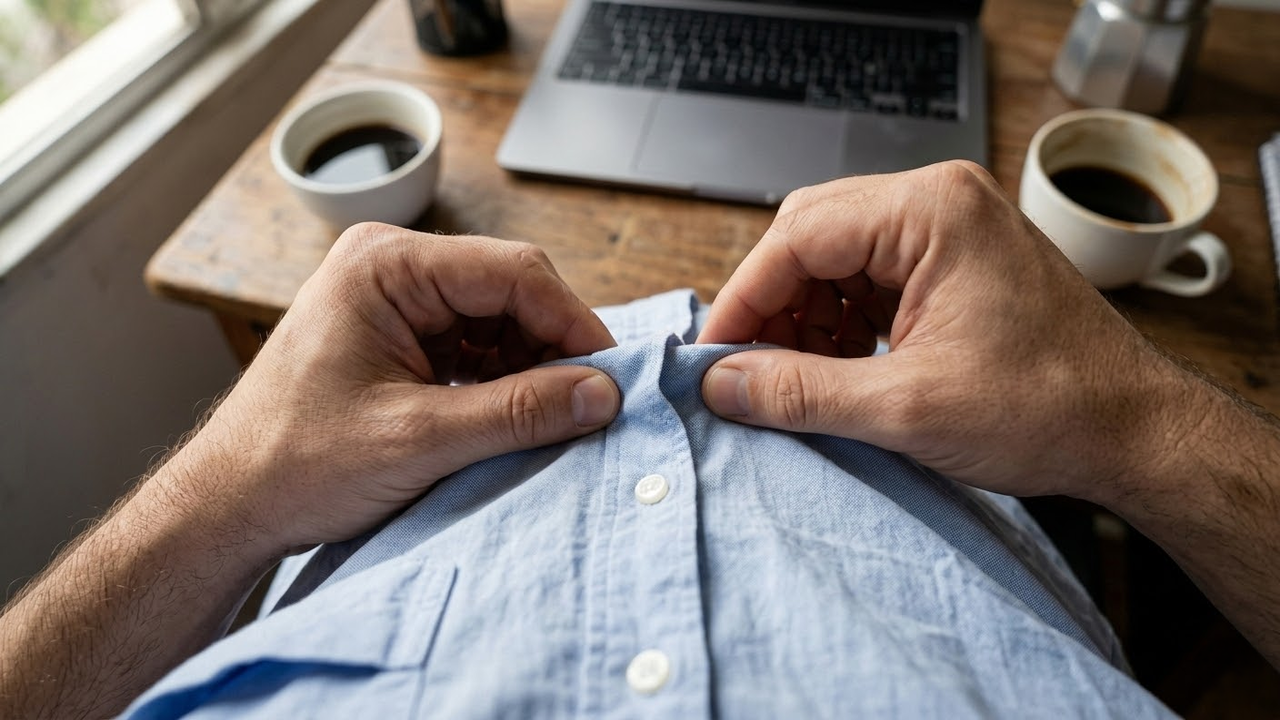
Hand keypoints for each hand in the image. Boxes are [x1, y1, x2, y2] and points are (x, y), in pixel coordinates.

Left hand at [172, 223, 620, 554]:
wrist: (229, 506)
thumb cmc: (296, 463)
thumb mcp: (419, 439)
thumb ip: (518, 412)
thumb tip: (603, 394)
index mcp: (386, 265)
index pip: (514, 272)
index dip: (573, 324)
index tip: (611, 379)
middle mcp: (391, 268)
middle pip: (510, 292)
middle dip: (552, 350)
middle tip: (587, 406)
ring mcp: (394, 302)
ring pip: (498, 321)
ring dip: (529, 370)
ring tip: (546, 421)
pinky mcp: (399, 338)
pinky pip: (474, 347)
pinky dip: (502, 382)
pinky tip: (512, 419)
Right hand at [697, 161, 1185, 501]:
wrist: (1135, 433)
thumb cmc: (1053, 407)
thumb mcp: (907, 408)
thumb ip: (800, 391)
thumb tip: (722, 383)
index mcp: (932, 211)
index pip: (799, 236)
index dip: (744, 299)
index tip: (713, 355)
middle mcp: (939, 203)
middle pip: (811, 237)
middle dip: (774, 307)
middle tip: (746, 371)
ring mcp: (949, 231)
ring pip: (835, 260)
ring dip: (804, 319)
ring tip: (797, 380)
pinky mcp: (953, 264)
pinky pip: (868, 280)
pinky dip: (839, 325)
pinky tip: (837, 371)